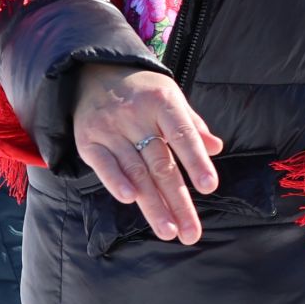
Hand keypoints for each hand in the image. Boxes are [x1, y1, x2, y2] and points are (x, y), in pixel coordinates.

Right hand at [72, 64, 223, 243]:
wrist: (93, 71)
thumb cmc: (142, 91)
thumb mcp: (171, 98)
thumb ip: (192, 125)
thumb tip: (215, 147)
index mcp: (163, 103)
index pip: (183, 135)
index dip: (196, 161)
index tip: (209, 187)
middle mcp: (136, 116)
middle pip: (161, 163)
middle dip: (177, 201)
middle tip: (191, 232)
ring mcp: (111, 129)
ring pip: (136, 172)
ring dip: (153, 205)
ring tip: (169, 231)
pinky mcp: (89, 141)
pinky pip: (103, 165)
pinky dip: (116, 182)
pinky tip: (130, 201)